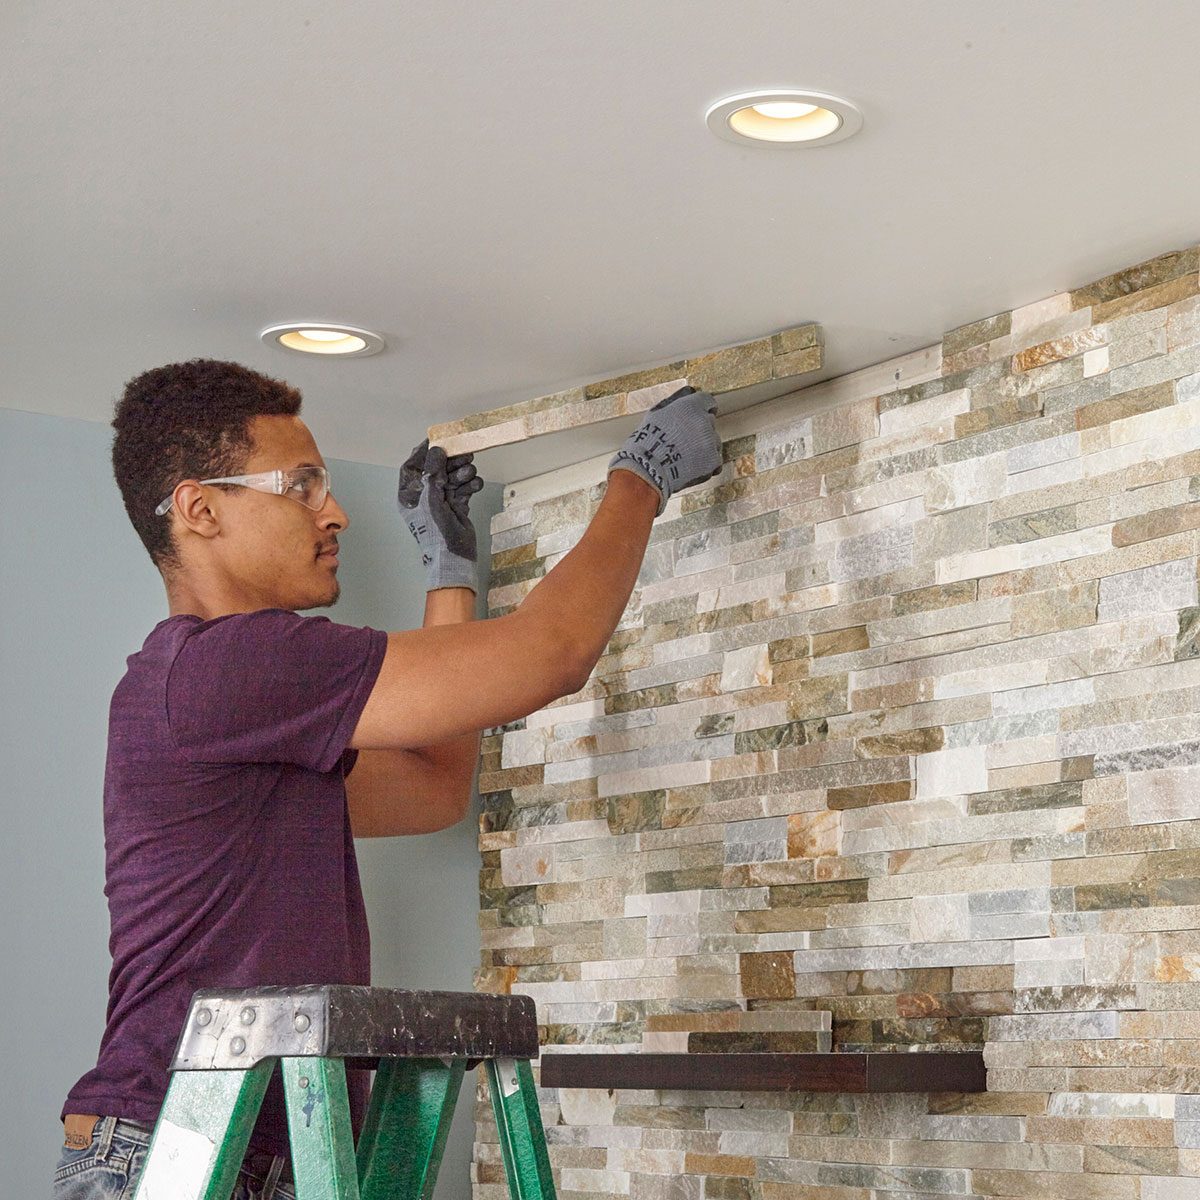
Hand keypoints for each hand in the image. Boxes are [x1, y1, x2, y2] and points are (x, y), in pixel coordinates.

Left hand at [398, 439, 484, 590]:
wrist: (454, 559)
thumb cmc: (436, 535)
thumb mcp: (430, 500)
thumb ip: (432, 474)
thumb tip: (436, 451)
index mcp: (410, 496)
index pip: (413, 467)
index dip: (423, 452)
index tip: (437, 440)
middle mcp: (424, 497)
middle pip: (436, 470)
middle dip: (450, 461)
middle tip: (464, 453)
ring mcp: (441, 502)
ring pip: (452, 478)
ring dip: (462, 473)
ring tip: (470, 473)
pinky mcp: (456, 507)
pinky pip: (463, 489)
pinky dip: (470, 485)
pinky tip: (475, 485)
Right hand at [607, 385, 721, 516]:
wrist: (647, 468)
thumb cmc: (647, 440)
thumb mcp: (657, 412)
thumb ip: (676, 400)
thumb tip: (690, 391)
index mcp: (691, 406)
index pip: (707, 401)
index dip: (702, 408)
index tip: (698, 415)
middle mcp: (705, 422)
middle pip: (709, 422)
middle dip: (699, 429)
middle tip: (683, 440)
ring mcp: (711, 442)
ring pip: (713, 442)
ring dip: (703, 447)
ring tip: (683, 456)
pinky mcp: (713, 461)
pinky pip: (715, 461)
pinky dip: (705, 464)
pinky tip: (689, 466)